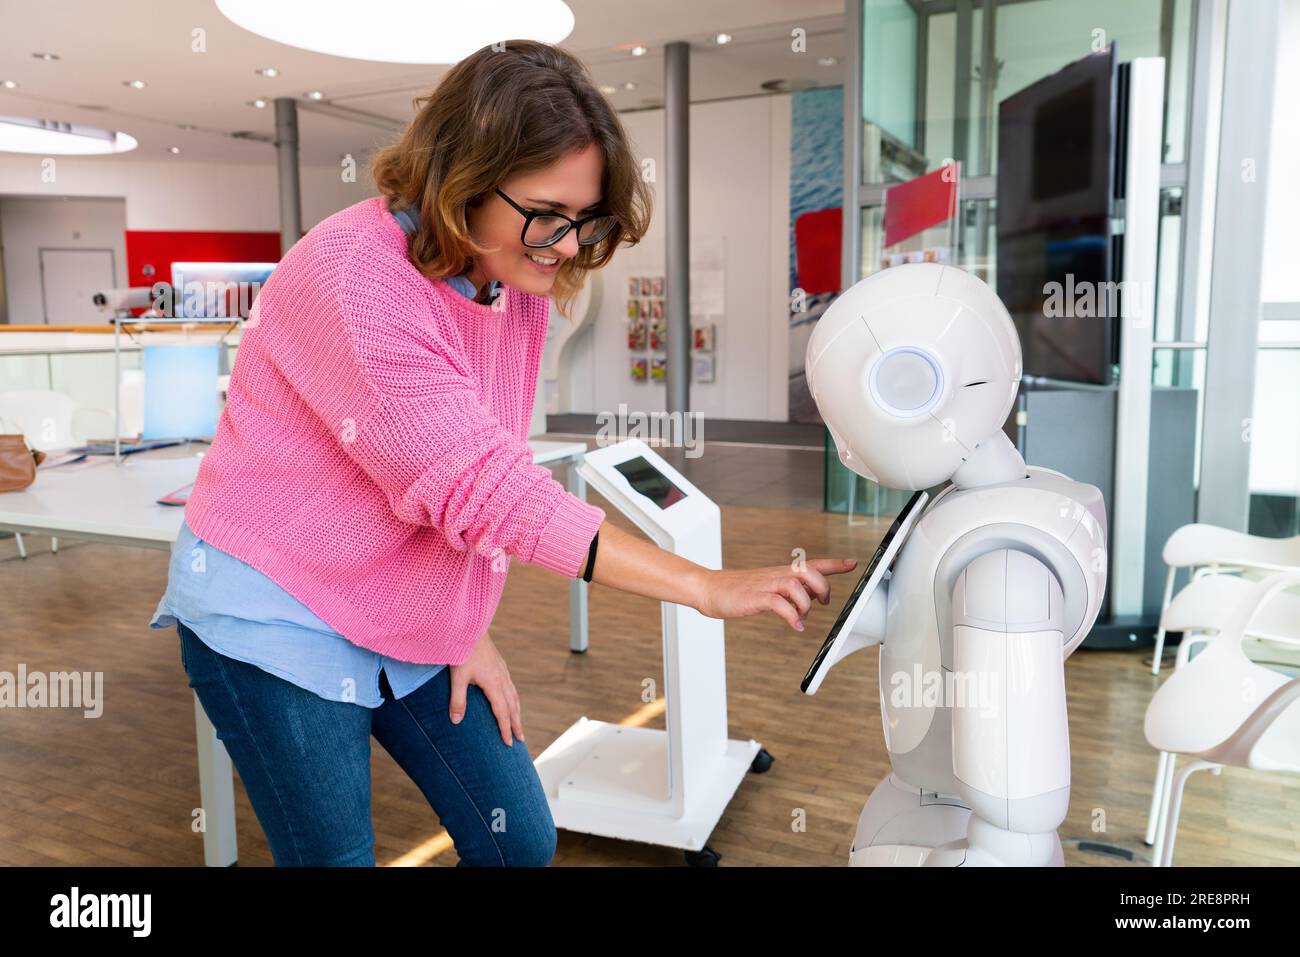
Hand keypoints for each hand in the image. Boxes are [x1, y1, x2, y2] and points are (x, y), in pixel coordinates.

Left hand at [448, 632, 523, 745]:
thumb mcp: (458, 677)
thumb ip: (457, 700)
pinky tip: (509, 699)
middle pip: (513, 706)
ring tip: (518, 723)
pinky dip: (513, 698)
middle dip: (516, 724)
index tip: (508, 743)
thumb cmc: (463, 652)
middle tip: (520, 740)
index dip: (505, 729)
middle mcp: (502, 678)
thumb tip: (456, 721)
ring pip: (514, 696)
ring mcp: (502, 670)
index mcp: (494, 684)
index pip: (502, 712)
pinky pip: (510, 686)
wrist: (470, 628)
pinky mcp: (500, 664)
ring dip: (517, 712)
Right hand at [693, 557, 857, 631]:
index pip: (812, 564)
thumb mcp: (768, 588)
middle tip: (824, 602)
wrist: (710, 588)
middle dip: (823, 587)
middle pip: (808, 571)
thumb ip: (790, 591)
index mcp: (781, 572)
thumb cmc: (738, 590)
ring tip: (802, 617)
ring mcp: (766, 584)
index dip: (834, 564)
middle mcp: (776, 575)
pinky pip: (779, 603)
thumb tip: (810, 598)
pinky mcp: (756, 597)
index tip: (852, 563)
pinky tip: (795, 625)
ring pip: (796, 585)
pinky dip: (791, 616)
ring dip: (805, 604)